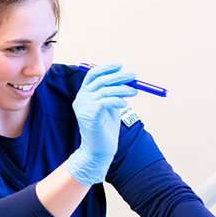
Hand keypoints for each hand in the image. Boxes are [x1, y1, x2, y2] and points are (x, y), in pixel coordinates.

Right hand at [66, 63, 137, 184]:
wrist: (99, 151)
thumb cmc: (105, 129)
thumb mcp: (110, 106)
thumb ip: (114, 92)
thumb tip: (127, 78)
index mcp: (84, 95)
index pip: (92, 74)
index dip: (106, 68)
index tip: (120, 65)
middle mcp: (81, 98)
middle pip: (100, 80)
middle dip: (119, 76)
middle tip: (133, 75)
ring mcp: (84, 107)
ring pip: (105, 90)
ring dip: (122, 89)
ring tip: (134, 92)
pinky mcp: (90, 115)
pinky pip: (105, 101)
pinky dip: (117, 100)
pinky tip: (124, 104)